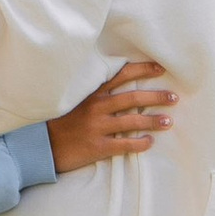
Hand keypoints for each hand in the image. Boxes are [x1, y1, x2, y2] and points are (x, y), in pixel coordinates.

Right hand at [49, 55, 180, 173]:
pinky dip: (140, 143)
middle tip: (174, 97)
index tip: (160, 68)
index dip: (142, 70)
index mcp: (92, 93)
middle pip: (133, 98)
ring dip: (154, 121)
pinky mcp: (97, 146)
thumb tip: (119, 90)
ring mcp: (97, 127)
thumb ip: (95, 96)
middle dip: (156, 97)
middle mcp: (96, 108)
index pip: (121, 75)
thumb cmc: (60, 124)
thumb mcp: (75, 102)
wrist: (40, 146)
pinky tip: (150, 142)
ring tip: (169, 121)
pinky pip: (124, 144)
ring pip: (132, 121)